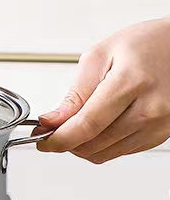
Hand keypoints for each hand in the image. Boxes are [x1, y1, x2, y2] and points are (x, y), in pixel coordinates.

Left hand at [37, 18, 169, 162]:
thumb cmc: (146, 44)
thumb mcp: (101, 56)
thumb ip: (74, 94)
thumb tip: (50, 121)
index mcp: (131, 83)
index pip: (86, 126)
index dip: (57, 139)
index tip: (42, 140)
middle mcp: (149, 108)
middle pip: (91, 145)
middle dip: (66, 142)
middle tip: (56, 128)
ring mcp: (158, 125)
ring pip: (102, 154)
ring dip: (82, 146)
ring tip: (80, 123)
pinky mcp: (159, 136)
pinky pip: (118, 152)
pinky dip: (101, 145)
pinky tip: (103, 124)